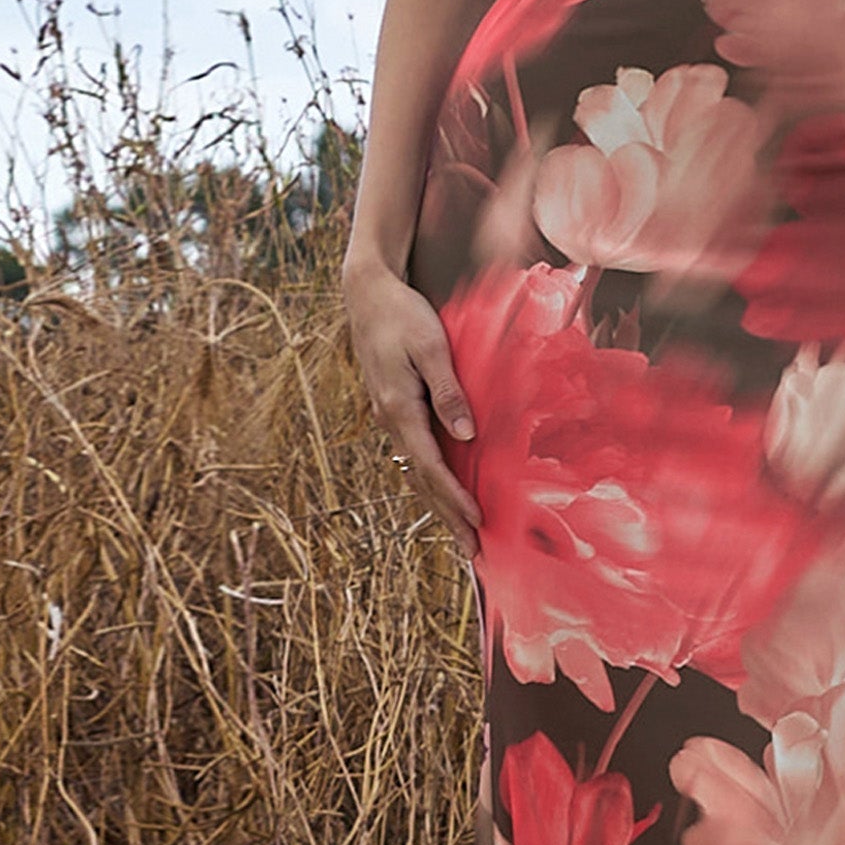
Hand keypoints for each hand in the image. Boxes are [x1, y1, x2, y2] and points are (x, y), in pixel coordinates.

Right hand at [341, 256, 482, 556]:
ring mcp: (389, 416)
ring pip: (415, 471)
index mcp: (399, 409)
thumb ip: (448, 392)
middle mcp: (390, 420)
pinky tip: (443, 490)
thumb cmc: (403, 315)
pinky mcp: (393, 407)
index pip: (431, 467)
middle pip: (421, 480)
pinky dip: (431, 479)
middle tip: (472, 551)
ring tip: (460, 531)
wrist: (367, 293)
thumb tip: (466, 436)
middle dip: (447, 517)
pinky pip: (414, 454)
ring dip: (438, 503)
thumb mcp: (430, 348)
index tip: (477, 523)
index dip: (455, 498)